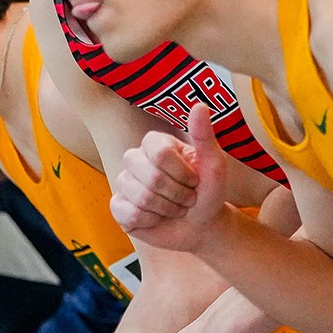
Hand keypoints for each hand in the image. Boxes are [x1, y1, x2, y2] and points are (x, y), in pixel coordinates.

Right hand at [112, 103, 231, 254]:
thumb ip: (204, 136)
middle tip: (187, 199)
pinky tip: (157, 218)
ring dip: (167, 210)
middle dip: (177, 195)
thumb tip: (200, 105)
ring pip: (141, 198)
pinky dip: (151, 221)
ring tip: (175, 208)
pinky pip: (128, 214)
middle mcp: (135, 159)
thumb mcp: (213, 165)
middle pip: (150, 177)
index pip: (159, 153)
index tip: (194, 179)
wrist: (201, 227)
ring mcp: (124, 182)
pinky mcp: (118, 206)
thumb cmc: (208, 192)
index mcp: (155, 143)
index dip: (181, 173)